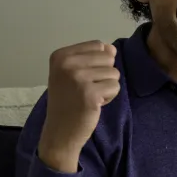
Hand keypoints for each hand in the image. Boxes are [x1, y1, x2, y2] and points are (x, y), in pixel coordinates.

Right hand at [38, 41, 119, 172]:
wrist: (60, 131)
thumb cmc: (68, 100)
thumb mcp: (73, 73)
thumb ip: (92, 57)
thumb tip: (112, 48)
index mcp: (60, 55)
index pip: (99, 45)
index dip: (98, 63)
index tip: (82, 78)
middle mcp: (67, 63)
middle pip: (109, 58)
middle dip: (104, 75)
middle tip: (87, 89)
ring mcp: (78, 78)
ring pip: (114, 73)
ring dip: (106, 87)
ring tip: (89, 97)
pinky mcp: (90, 93)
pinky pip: (116, 87)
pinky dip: (109, 97)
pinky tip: (93, 104)